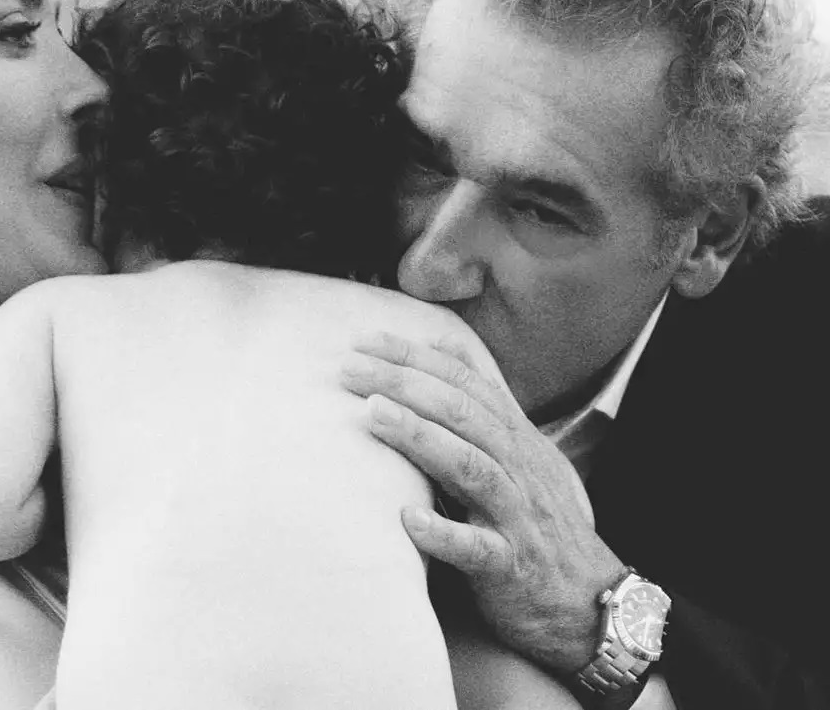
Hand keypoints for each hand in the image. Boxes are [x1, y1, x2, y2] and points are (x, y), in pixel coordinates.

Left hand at [341, 329, 625, 674]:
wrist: (592, 602)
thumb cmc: (538, 520)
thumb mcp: (518, 451)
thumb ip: (482, 404)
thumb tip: (442, 346)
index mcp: (513, 435)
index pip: (462, 381)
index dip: (415, 356)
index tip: (364, 340)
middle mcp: (517, 465)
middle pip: (460, 412)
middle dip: (403, 383)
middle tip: (349, 369)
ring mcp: (516, 515)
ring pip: (470, 466)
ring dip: (420, 436)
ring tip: (373, 413)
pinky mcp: (511, 567)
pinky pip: (478, 549)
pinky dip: (443, 533)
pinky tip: (407, 519)